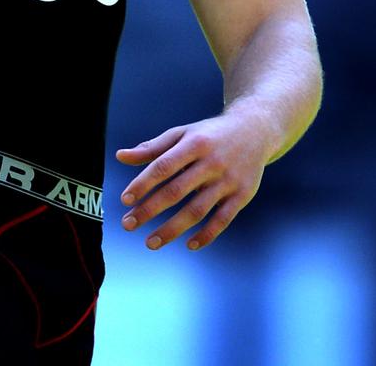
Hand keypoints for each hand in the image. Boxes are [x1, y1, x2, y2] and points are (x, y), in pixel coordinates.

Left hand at [115, 112, 269, 250]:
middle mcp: (211, 162)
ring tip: (150, 242)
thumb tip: (120, 157)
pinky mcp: (242, 195)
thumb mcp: (182, 134)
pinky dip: (206, 235)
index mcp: (194, 144)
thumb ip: (152, 147)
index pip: (164, 166)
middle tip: (128, 225)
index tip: (125, 200)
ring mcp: (228, 180)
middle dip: (150, 210)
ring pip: (197, 210)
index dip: (144, 183)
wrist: (255, 129)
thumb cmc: (209, 134)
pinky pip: (222, 220)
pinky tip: (188, 245)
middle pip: (177, 191)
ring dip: (172, 229)